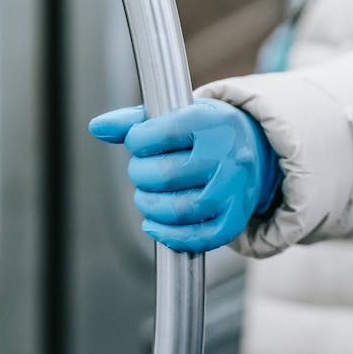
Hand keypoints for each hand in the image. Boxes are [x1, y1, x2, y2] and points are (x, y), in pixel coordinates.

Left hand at [89, 98, 281, 252]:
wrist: (255, 149)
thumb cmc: (206, 132)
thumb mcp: (176, 115)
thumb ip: (134, 121)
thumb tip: (98, 127)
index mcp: (212, 124)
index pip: (161, 133)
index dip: (138, 141)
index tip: (138, 143)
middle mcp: (228, 156)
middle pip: (166, 175)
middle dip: (140, 175)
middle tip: (141, 172)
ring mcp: (235, 190)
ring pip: (181, 209)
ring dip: (150, 207)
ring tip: (146, 197)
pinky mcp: (236, 218)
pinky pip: (200, 238)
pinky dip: (169, 236)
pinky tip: (153, 225)